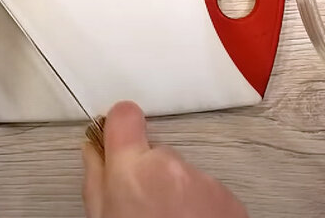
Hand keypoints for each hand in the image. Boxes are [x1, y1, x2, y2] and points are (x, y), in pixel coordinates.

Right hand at [82, 101, 248, 217]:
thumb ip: (96, 180)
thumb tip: (93, 152)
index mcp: (132, 169)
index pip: (124, 116)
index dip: (119, 127)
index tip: (117, 139)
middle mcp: (171, 166)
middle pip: (155, 152)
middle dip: (148, 174)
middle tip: (142, 209)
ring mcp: (205, 181)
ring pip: (183, 174)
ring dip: (176, 193)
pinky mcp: (230, 199)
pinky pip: (207, 192)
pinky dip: (199, 207)